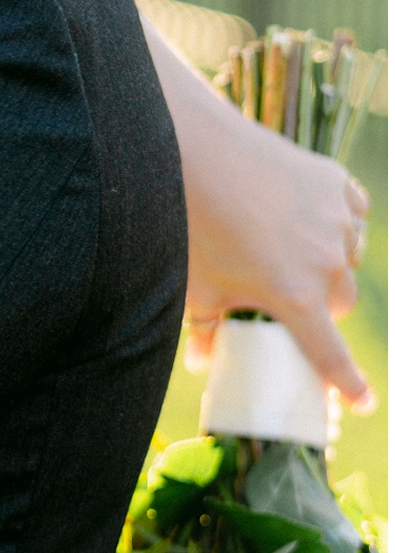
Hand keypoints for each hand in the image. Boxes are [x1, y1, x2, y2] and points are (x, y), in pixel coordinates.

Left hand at [144, 17, 372, 406]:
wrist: (196, 151)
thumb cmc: (192, 225)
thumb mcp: (195, 287)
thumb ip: (204, 330)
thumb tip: (201, 364)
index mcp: (297, 298)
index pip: (331, 354)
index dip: (347, 382)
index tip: (359, 402)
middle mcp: (327, 262)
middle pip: (343, 301)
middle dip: (325, 306)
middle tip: (293, 295)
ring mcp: (336, 220)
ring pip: (350, 254)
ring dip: (332, 259)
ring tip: (294, 249)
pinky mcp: (334, 182)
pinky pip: (352, 210)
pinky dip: (338, 218)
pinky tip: (312, 215)